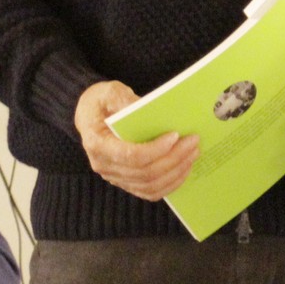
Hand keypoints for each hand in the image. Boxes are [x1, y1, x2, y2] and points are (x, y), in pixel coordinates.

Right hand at [74, 79, 198, 199]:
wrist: (91, 115)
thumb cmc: (101, 102)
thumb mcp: (110, 92)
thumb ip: (124, 99)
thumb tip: (148, 109)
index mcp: (97, 144)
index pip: (130, 156)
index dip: (156, 150)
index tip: (176, 136)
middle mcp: (104, 166)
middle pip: (145, 173)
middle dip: (174, 158)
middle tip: (194, 142)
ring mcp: (115, 177)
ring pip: (150, 186)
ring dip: (176, 172)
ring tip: (193, 153)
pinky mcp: (125, 182)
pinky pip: (150, 191)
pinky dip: (170, 183)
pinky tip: (184, 168)